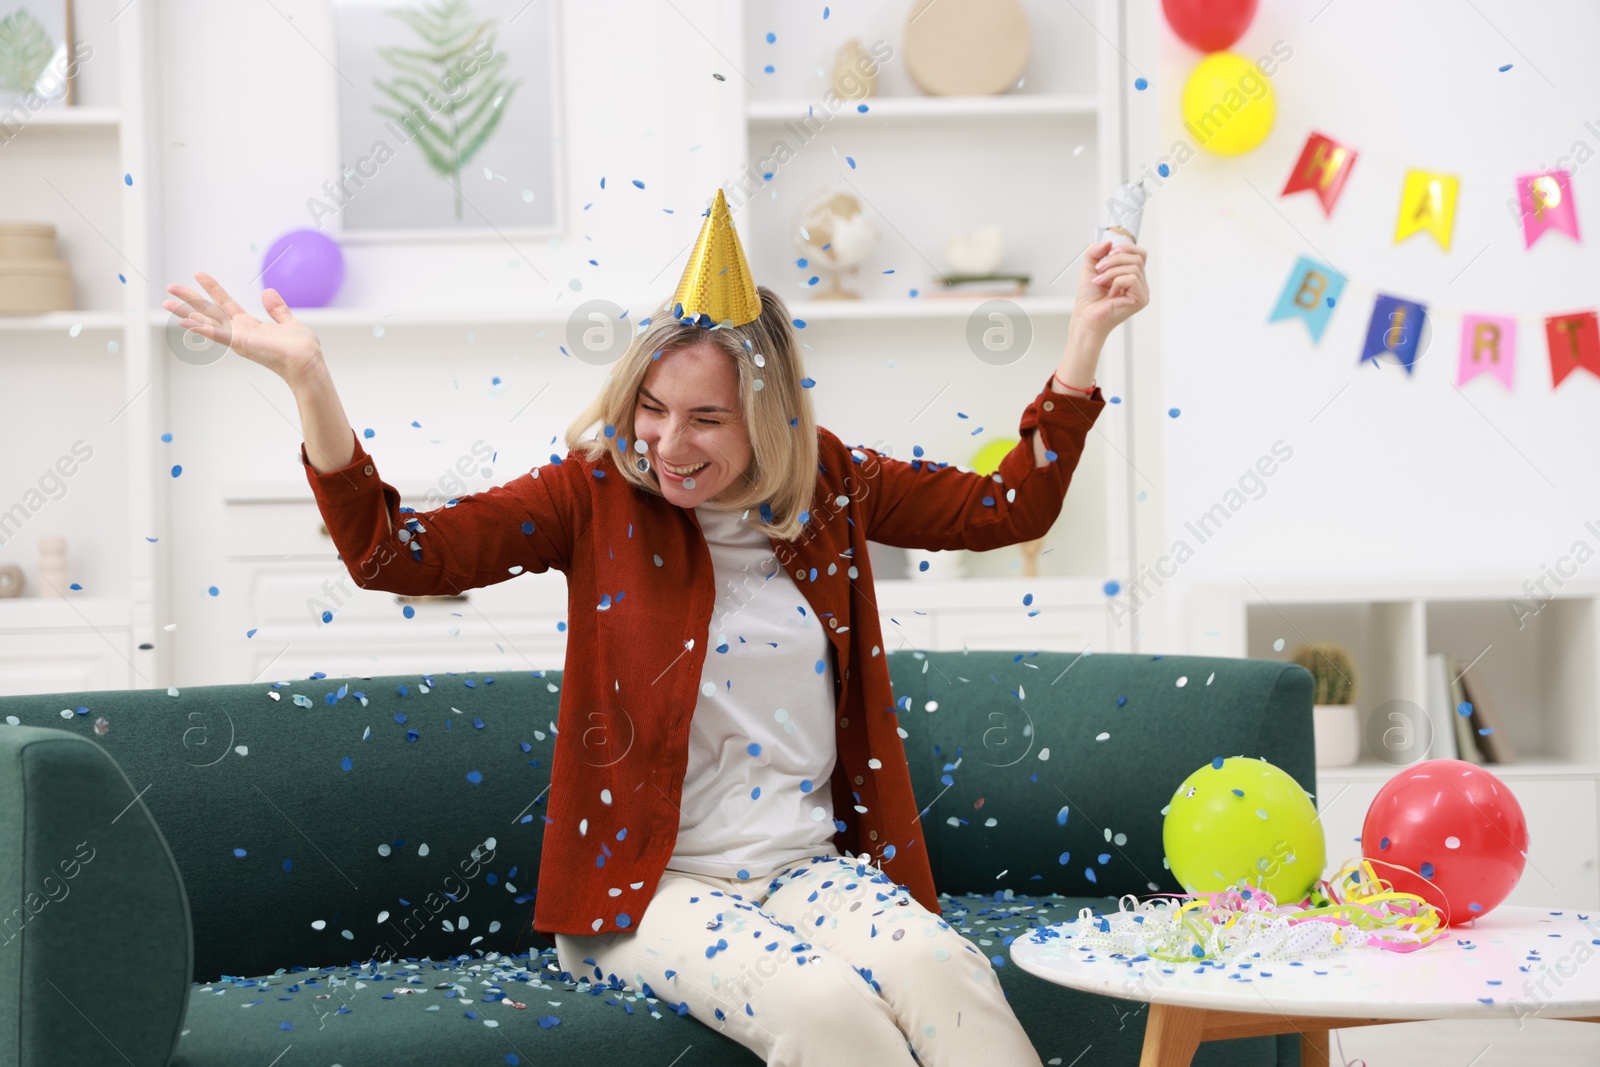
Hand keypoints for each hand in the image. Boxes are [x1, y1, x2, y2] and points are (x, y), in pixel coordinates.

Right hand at [162, 272, 325, 387]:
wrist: (308, 363)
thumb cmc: (301, 348)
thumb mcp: (288, 321)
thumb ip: (277, 309)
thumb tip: (268, 292)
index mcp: (248, 325)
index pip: (224, 303)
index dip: (212, 288)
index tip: (198, 273)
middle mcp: (239, 331)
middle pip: (208, 311)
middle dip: (189, 299)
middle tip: (169, 287)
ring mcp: (237, 339)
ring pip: (206, 322)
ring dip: (185, 313)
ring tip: (166, 304)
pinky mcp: (241, 345)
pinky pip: (218, 335)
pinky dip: (203, 329)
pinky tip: (186, 322)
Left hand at [1073, 239, 1149, 338]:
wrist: (1086, 317)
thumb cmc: (1089, 299)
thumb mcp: (1090, 268)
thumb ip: (1095, 252)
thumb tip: (1108, 242)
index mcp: (1132, 275)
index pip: (1140, 254)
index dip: (1126, 248)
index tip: (1109, 252)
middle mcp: (1140, 283)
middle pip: (1137, 258)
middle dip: (1115, 260)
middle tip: (1099, 269)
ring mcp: (1142, 292)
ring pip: (1134, 267)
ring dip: (1112, 271)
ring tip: (1100, 281)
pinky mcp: (1141, 299)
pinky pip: (1133, 279)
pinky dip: (1117, 281)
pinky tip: (1110, 292)